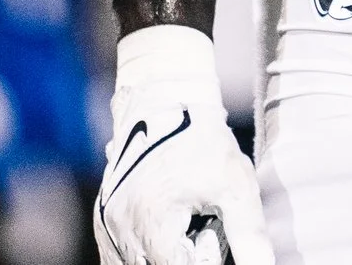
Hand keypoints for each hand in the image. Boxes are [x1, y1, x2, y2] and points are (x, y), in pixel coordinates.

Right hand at [96, 28, 271, 264]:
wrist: (162, 102)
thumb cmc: (201, 141)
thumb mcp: (235, 184)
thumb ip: (249, 234)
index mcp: (152, 225)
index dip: (207, 258)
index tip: (216, 239)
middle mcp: (122, 231)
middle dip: (186, 254)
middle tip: (201, 225)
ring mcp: (108, 228)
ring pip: (138, 264)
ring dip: (164, 254)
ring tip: (185, 223)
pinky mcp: (103, 222)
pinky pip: (121, 255)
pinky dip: (145, 252)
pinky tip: (168, 232)